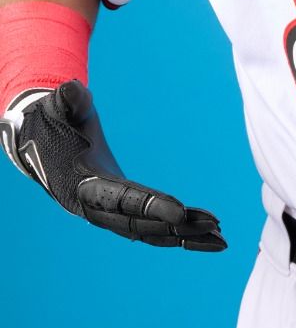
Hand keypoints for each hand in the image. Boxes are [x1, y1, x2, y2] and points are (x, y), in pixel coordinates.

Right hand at [0, 81, 225, 249]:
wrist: (42, 145)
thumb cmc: (56, 123)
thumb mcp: (60, 109)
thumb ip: (69, 101)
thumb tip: (72, 88)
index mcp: (82, 185)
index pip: (121, 199)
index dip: (151, 206)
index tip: (181, 211)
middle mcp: (94, 208)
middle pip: (141, 223)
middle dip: (177, 226)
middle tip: (214, 225)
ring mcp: (107, 215)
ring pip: (150, 232)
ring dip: (185, 237)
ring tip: (221, 239)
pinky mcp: (120, 214)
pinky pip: (152, 229)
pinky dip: (179, 233)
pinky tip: (208, 234)